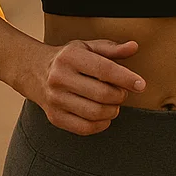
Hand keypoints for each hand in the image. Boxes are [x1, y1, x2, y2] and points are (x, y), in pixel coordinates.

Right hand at [27, 39, 145, 134]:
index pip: (104, 70)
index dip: (126, 78)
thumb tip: (134, 47)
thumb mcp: (88, 47)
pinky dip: (101, 125)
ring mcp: (55, 99)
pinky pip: (84, 128)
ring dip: (113, 111)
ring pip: (95, 113)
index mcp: (70, 57)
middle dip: (120, 96)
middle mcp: (59, 78)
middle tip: (122, 93)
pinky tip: (104, 116)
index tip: (141, 85)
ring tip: (114, 104)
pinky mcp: (54, 117)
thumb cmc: (69, 59)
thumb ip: (112, 48)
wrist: (34, 71)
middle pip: (102, 94)